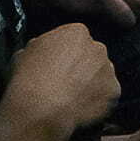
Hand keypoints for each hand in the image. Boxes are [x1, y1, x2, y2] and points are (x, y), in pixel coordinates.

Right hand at [0, 22, 120, 138]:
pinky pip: (107, 95)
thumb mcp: (25, 52)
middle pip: (92, 55)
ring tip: (73, 98)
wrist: (40, 108)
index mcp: (77, 32)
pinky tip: (82, 108)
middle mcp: (98, 47)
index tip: (58, 65)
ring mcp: (109, 69)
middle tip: (67, 82)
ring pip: (101, 74)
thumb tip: (43, 50)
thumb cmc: (28, 78)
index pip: (75, 38)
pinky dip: (98, 101)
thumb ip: (41, 46)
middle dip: (83, 66)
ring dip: (92, 83)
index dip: (66, 53)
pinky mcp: (114, 91)